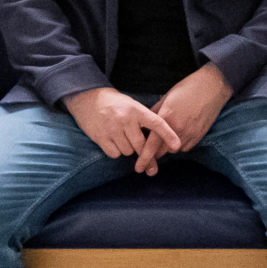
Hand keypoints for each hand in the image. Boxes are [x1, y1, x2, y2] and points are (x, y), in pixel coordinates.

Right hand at [65, 87, 181, 173]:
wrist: (89, 98)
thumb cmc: (117, 104)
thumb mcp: (133, 106)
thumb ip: (145, 121)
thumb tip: (160, 143)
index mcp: (136, 110)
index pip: (156, 123)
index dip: (168, 135)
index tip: (177, 146)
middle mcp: (125, 119)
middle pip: (141, 145)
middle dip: (148, 157)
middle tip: (153, 169)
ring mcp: (112, 129)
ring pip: (128, 152)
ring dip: (128, 150)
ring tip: (123, 138)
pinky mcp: (101, 137)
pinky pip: (115, 154)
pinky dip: (116, 152)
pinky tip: (113, 141)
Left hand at [145, 64, 233, 170]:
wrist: (211, 87)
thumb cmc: (187, 89)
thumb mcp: (166, 98)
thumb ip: (154, 113)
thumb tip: (144, 126)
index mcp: (166, 118)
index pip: (152, 145)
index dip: (144, 157)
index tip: (139, 168)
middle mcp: (178, 129)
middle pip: (161, 152)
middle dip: (155, 151)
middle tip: (152, 145)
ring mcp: (190, 133)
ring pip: (173, 150)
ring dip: (167, 147)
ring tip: (169, 133)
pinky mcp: (199, 136)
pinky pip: (185, 147)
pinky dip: (180, 144)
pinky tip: (182, 131)